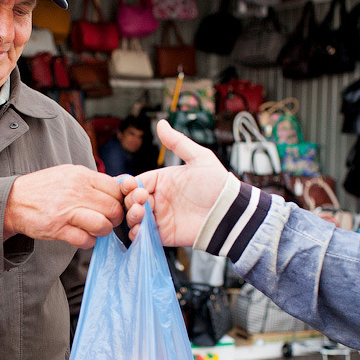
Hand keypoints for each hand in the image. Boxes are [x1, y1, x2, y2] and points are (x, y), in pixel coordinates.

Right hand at [5, 164, 123, 248]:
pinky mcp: (57, 229)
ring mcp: (66, 210)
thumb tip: (117, 189)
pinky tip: (82, 237)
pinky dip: (88, 242)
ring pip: (102, 225)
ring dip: (103, 231)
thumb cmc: (43, 188)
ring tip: (95, 230)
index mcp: (80, 175)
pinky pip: (85, 240)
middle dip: (115, 219)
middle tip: (107, 221)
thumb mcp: (68, 174)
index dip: (120, 200)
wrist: (13, 201)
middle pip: (113, 208)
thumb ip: (90, 181)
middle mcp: (76, 191)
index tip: (115, 206)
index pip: (115, 188)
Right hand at [120, 119, 231, 245]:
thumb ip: (178, 142)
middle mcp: (159, 199)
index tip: (133, 185)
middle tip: (141, 200)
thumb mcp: (200, 158)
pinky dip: (136, 234)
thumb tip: (160, 122)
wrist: (230, 213)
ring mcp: (160, 217)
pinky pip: (143, 236)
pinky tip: (139, 230)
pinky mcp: (164, 235)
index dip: (130, 184)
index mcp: (162, 180)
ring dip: (132, 216)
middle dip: (130, 200)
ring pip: (135, 218)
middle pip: (132, 200)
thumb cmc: (218, 184)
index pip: (137, 182)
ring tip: (140, 214)